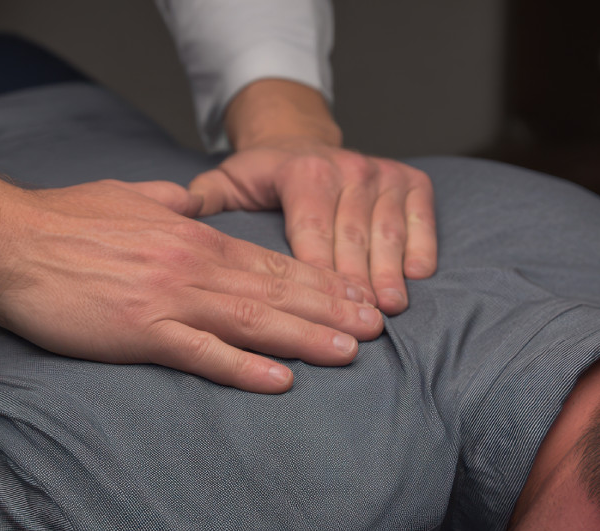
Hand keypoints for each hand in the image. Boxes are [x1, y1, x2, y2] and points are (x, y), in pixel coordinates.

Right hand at [0, 143, 382, 392]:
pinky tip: (279, 381)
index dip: (318, 281)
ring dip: (305, 338)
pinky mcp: (139, 333)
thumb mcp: (128, 194)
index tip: (354, 295)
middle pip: (275, 291)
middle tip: (375, 330)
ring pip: (252, 321)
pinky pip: (202, 354)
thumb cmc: (63, 219)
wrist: (5, 240)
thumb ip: (170, 201)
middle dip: (330, 310)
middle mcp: (191, 266)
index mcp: (191, 236)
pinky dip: (243, 367)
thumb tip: (195, 202)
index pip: (269, 261)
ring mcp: (169, 300)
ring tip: (349, 353)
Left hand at [189, 79, 436, 314]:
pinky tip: (419, 275)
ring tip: (391, 307)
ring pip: (387, 230)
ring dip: (390, 270)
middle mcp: (346, 169)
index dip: (316, 276)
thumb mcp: (229, 179)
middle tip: (364, 325)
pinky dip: (422, 244)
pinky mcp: (410, 179)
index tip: (318, 312)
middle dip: (358, 283)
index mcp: (302, 174)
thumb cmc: (263, 174)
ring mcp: (381, 173)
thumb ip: (204, 199)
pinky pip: (421, 216)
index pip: (310, 232)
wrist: (303, 137)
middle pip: (352, 236)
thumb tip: (177, 213)